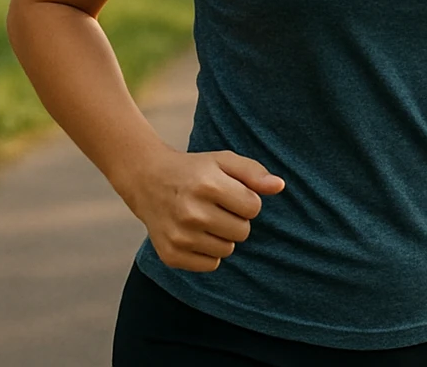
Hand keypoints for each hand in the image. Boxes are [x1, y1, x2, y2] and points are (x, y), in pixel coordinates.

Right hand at [118, 148, 284, 271]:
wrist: (148, 180)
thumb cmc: (195, 171)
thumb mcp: (224, 161)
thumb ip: (254, 172)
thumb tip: (279, 186)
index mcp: (207, 185)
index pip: (253, 208)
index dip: (248, 201)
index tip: (232, 194)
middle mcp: (191, 213)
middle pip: (242, 232)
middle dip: (236, 219)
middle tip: (218, 207)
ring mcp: (179, 236)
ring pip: (228, 250)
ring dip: (223, 236)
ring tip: (206, 219)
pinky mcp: (171, 255)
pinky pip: (210, 265)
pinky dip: (208, 252)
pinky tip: (196, 234)